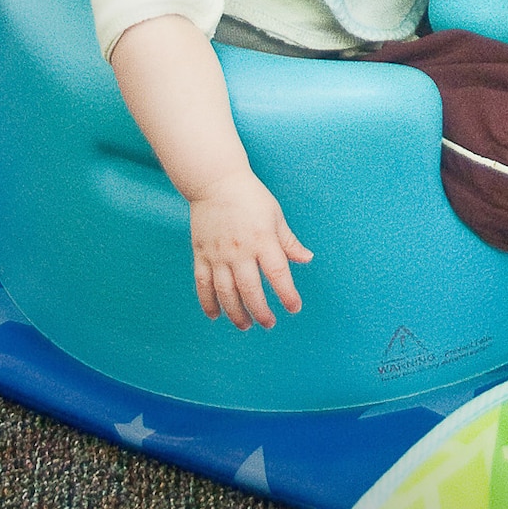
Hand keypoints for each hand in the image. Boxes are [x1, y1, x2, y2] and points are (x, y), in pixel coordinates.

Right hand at [187, 171, 313, 329]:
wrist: (216, 183)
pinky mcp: (201, 254)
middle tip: (269, 324)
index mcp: (263, 240)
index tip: (294, 308)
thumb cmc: (251, 197)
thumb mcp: (276, 216)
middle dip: (261, 311)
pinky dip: (207, 302)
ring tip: (245, 325)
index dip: (287, 294)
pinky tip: (215, 315)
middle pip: (250, 290)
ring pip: (225, 292)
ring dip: (235, 312)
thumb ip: (289, 242)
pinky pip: (202, 284)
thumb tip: (307, 259)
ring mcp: (218, 254)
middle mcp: (240, 251)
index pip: (278, 274)